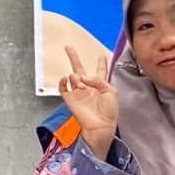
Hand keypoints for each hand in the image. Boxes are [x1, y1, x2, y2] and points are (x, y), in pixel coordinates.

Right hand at [58, 41, 117, 155]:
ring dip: (75, 76)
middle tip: (69, 47)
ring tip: (79, 81)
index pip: (100, 71)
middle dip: (74, 58)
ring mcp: (78, 93)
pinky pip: (63, 87)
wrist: (101, 126)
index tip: (101, 55)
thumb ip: (99, 80)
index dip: (101, 63)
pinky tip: (67, 79)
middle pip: (80, 69)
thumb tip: (84, 77)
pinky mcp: (71, 99)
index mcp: (101, 86)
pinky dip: (63, 81)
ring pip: (72, 77)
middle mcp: (88, 88)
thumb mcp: (111, 92)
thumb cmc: (109, 112)